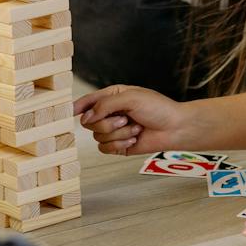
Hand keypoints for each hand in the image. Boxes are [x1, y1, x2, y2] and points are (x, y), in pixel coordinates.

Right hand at [75, 84, 203, 155]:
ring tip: (135, 129)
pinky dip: (119, 145)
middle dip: (106, 123)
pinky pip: (105, 148)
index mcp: (112, 97)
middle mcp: (111, 113)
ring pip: (98, 136)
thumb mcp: (130, 98)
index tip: (70, 112)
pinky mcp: (118, 146)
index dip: (78, 106)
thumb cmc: (158, 108)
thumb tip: (86, 117)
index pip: (88, 101)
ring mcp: (114, 130)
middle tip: (124, 119)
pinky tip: (133, 139)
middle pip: (89, 122)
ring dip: (118, 134)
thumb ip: (105, 105)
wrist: (175, 128)